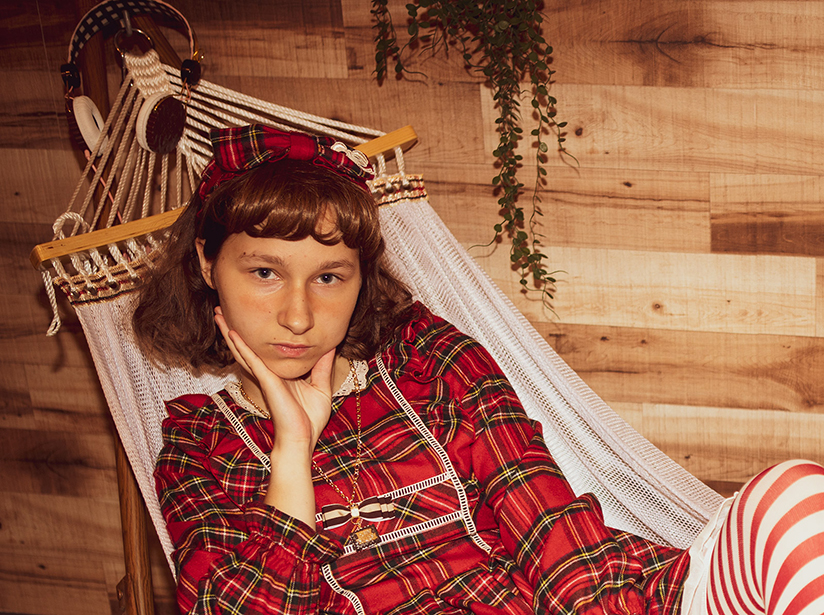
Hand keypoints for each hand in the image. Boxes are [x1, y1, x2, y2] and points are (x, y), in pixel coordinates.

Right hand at [214, 306, 333, 452]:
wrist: (302, 439)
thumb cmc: (309, 420)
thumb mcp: (321, 387)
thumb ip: (322, 366)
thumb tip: (330, 346)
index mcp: (281, 374)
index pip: (265, 351)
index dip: (256, 335)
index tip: (252, 316)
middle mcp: (269, 373)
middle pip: (247, 347)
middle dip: (234, 329)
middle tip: (221, 310)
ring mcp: (265, 376)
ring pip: (243, 350)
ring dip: (229, 331)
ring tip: (217, 313)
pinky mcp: (266, 380)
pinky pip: (251, 359)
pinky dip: (241, 345)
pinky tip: (231, 332)